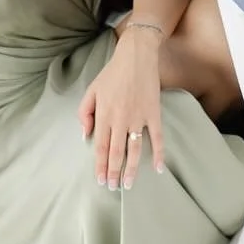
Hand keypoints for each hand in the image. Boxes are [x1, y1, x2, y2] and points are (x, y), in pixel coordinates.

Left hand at [78, 25, 165, 189]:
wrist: (136, 56)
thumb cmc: (112, 73)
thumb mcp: (92, 90)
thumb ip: (85, 113)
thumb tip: (85, 136)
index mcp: (104, 114)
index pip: (101, 147)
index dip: (100, 165)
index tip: (100, 180)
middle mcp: (121, 119)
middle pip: (116, 153)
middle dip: (114, 172)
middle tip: (113, 187)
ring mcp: (139, 117)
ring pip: (135, 149)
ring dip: (132, 169)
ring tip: (128, 184)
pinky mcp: (154, 113)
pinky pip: (158, 137)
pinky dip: (159, 154)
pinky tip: (158, 168)